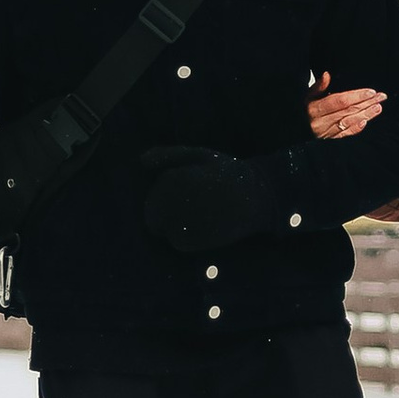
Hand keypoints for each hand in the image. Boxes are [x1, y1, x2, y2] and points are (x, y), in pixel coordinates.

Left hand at [138, 146, 290, 254]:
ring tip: (202, 216)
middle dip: (166, 214)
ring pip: (163, 230)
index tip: (187, 195)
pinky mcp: (190, 241)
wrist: (257, 196)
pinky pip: (177, 242)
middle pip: (152, 215)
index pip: (152, 196)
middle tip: (194, 208)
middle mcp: (171, 201)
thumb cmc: (226, 173)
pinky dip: (186, 237)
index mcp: (172, 179)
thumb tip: (141, 160)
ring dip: (176, 225)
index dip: (165, 197)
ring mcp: (179, 221)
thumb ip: (168, 155)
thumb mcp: (198, 155)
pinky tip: (205, 227)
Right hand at [307, 74, 386, 140]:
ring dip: (366, 115)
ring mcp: (326, 133)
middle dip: (366, 103)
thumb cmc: (301, 110)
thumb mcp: (306, 96)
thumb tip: (327, 74)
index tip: (371, 91)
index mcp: (314, 109)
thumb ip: (318, 86)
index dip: (356, 96)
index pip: (339, 101)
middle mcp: (321, 122)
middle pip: (348, 111)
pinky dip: (356, 128)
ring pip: (349, 122)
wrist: (293, 129)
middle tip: (381, 97)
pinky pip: (345, 135)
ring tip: (378, 107)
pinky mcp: (329, 140)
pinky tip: (366, 122)